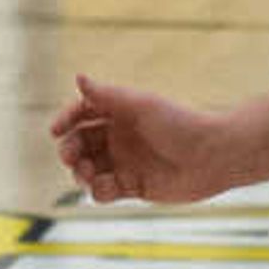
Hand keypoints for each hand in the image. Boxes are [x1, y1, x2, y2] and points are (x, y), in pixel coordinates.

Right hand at [49, 74, 237, 204]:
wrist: (214, 156)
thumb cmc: (180, 124)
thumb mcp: (141, 106)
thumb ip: (107, 95)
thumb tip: (78, 77)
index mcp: (118, 113)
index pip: (81, 113)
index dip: (65, 120)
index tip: (55, 130)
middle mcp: (118, 137)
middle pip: (80, 143)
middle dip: (69, 150)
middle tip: (70, 157)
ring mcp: (124, 162)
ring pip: (88, 169)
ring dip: (80, 173)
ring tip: (85, 175)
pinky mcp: (133, 187)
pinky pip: (105, 191)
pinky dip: (99, 191)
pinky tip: (104, 188)